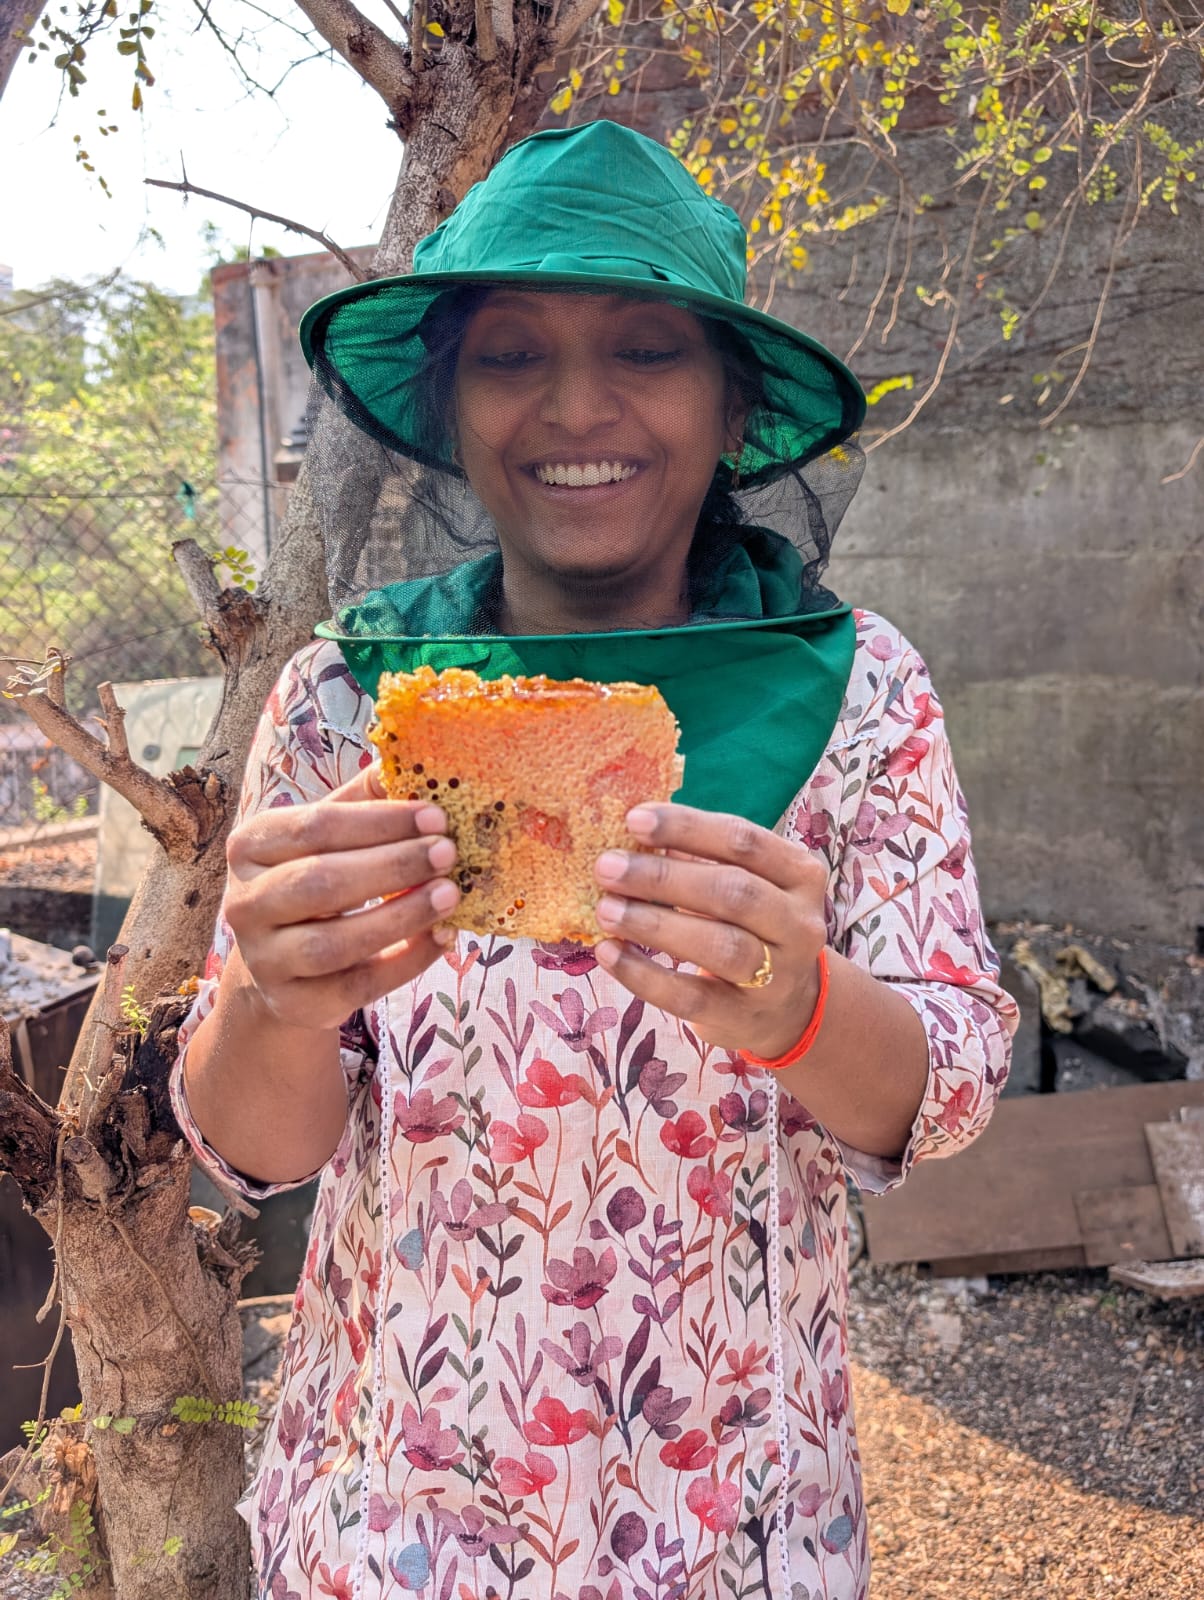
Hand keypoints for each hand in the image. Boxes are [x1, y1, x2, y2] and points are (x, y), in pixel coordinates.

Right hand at [223, 765, 460, 1033]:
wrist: (279, 968)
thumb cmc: (313, 881)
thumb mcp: (326, 837)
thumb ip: (361, 802)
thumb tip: (409, 761)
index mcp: (251, 846)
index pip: (316, 826)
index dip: (380, 821)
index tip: (436, 816)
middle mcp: (245, 903)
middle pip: (321, 883)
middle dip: (392, 867)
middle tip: (448, 853)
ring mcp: (265, 960)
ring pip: (333, 943)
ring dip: (400, 917)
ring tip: (451, 895)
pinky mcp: (295, 1003)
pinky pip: (357, 985)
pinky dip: (406, 962)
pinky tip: (443, 938)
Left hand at [592, 803, 826, 1058]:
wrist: (788, 1006)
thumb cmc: (751, 925)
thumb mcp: (743, 883)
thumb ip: (700, 857)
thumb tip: (632, 834)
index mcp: (800, 874)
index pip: (743, 841)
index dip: (687, 827)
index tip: (633, 820)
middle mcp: (799, 924)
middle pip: (731, 892)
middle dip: (662, 877)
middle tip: (608, 868)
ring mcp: (779, 976)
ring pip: (719, 945)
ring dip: (654, 925)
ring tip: (605, 910)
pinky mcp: (746, 1017)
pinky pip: (691, 996)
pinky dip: (644, 975)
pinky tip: (609, 953)